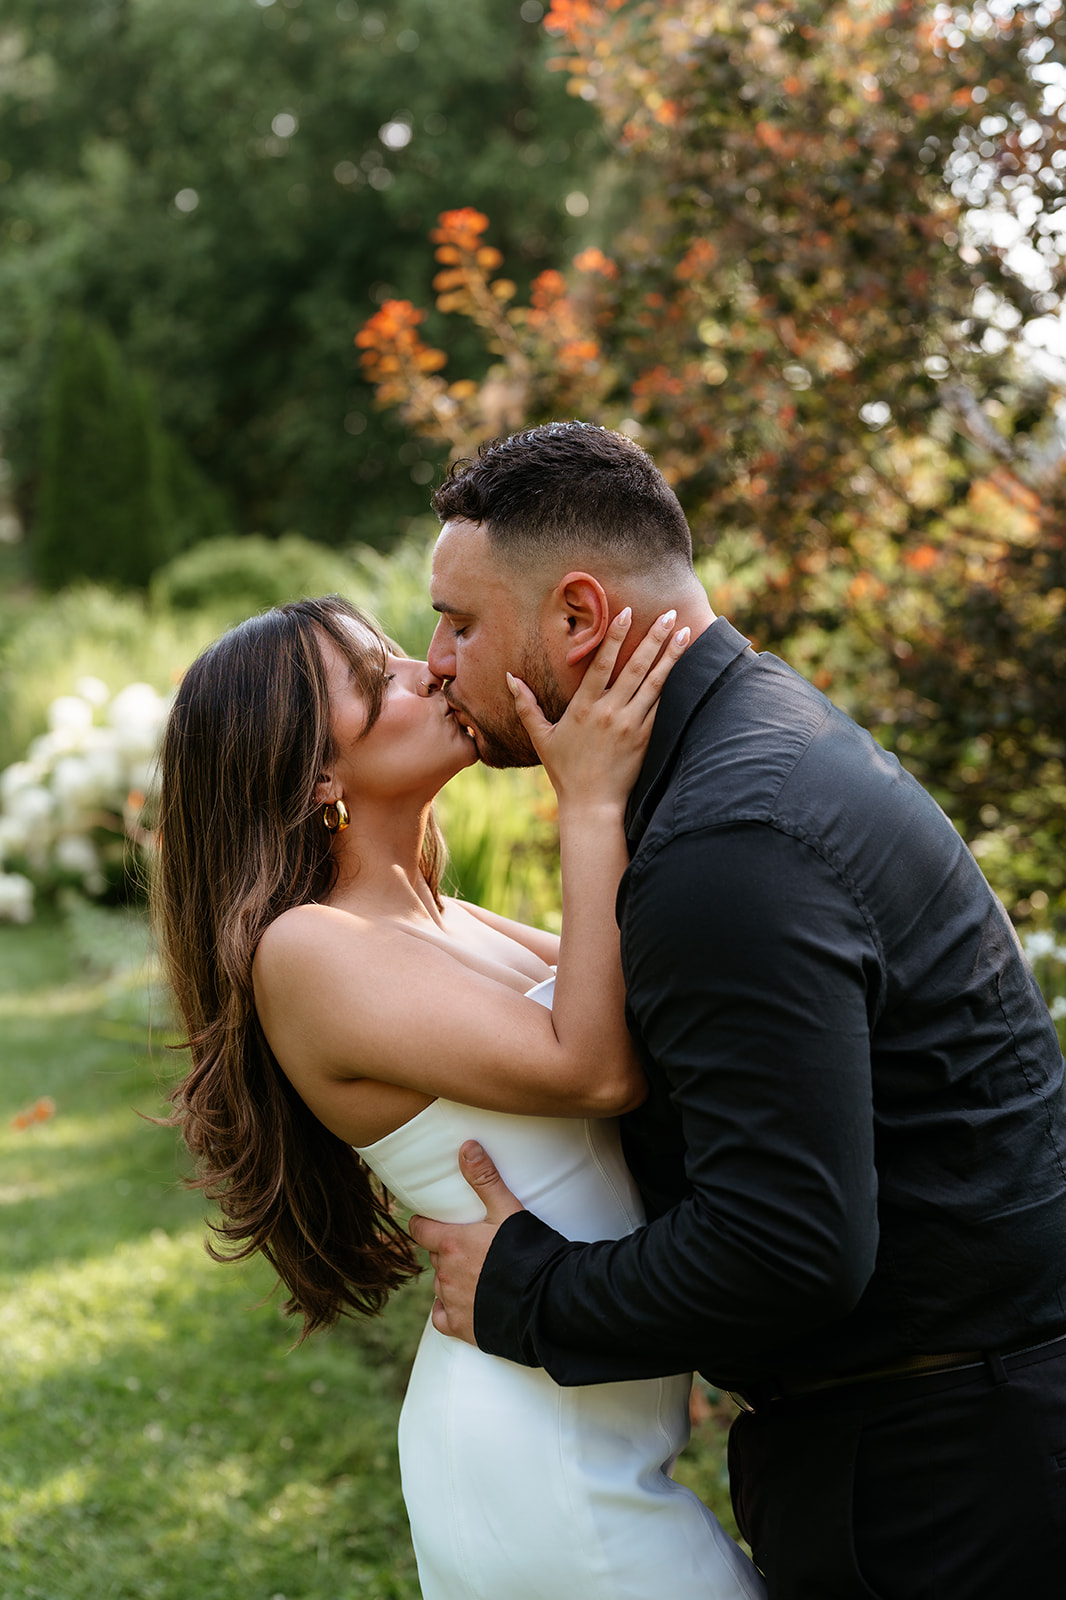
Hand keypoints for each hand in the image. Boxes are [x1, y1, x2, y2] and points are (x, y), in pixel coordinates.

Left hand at [408, 1141, 523, 1343]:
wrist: (548, 1300)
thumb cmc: (528, 1251)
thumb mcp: (508, 1209)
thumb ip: (485, 1179)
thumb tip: (467, 1146)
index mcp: (451, 1243)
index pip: (420, 1230)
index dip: (423, 1224)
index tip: (428, 1222)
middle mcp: (445, 1273)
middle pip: (435, 1258)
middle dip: (447, 1252)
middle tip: (468, 1248)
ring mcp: (453, 1302)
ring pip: (440, 1286)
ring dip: (451, 1279)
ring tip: (474, 1274)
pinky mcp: (463, 1327)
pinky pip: (442, 1318)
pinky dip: (448, 1310)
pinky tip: (462, 1304)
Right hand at [507, 608, 689, 811]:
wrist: (591, 804)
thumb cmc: (564, 770)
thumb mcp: (541, 737)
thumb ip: (526, 706)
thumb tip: (510, 678)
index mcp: (584, 707)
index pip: (602, 663)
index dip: (614, 636)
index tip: (625, 612)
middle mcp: (609, 712)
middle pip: (635, 668)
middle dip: (654, 638)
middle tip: (668, 613)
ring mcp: (631, 725)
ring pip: (655, 684)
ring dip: (671, 657)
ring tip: (685, 634)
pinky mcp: (645, 739)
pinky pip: (662, 707)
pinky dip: (674, 686)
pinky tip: (686, 669)